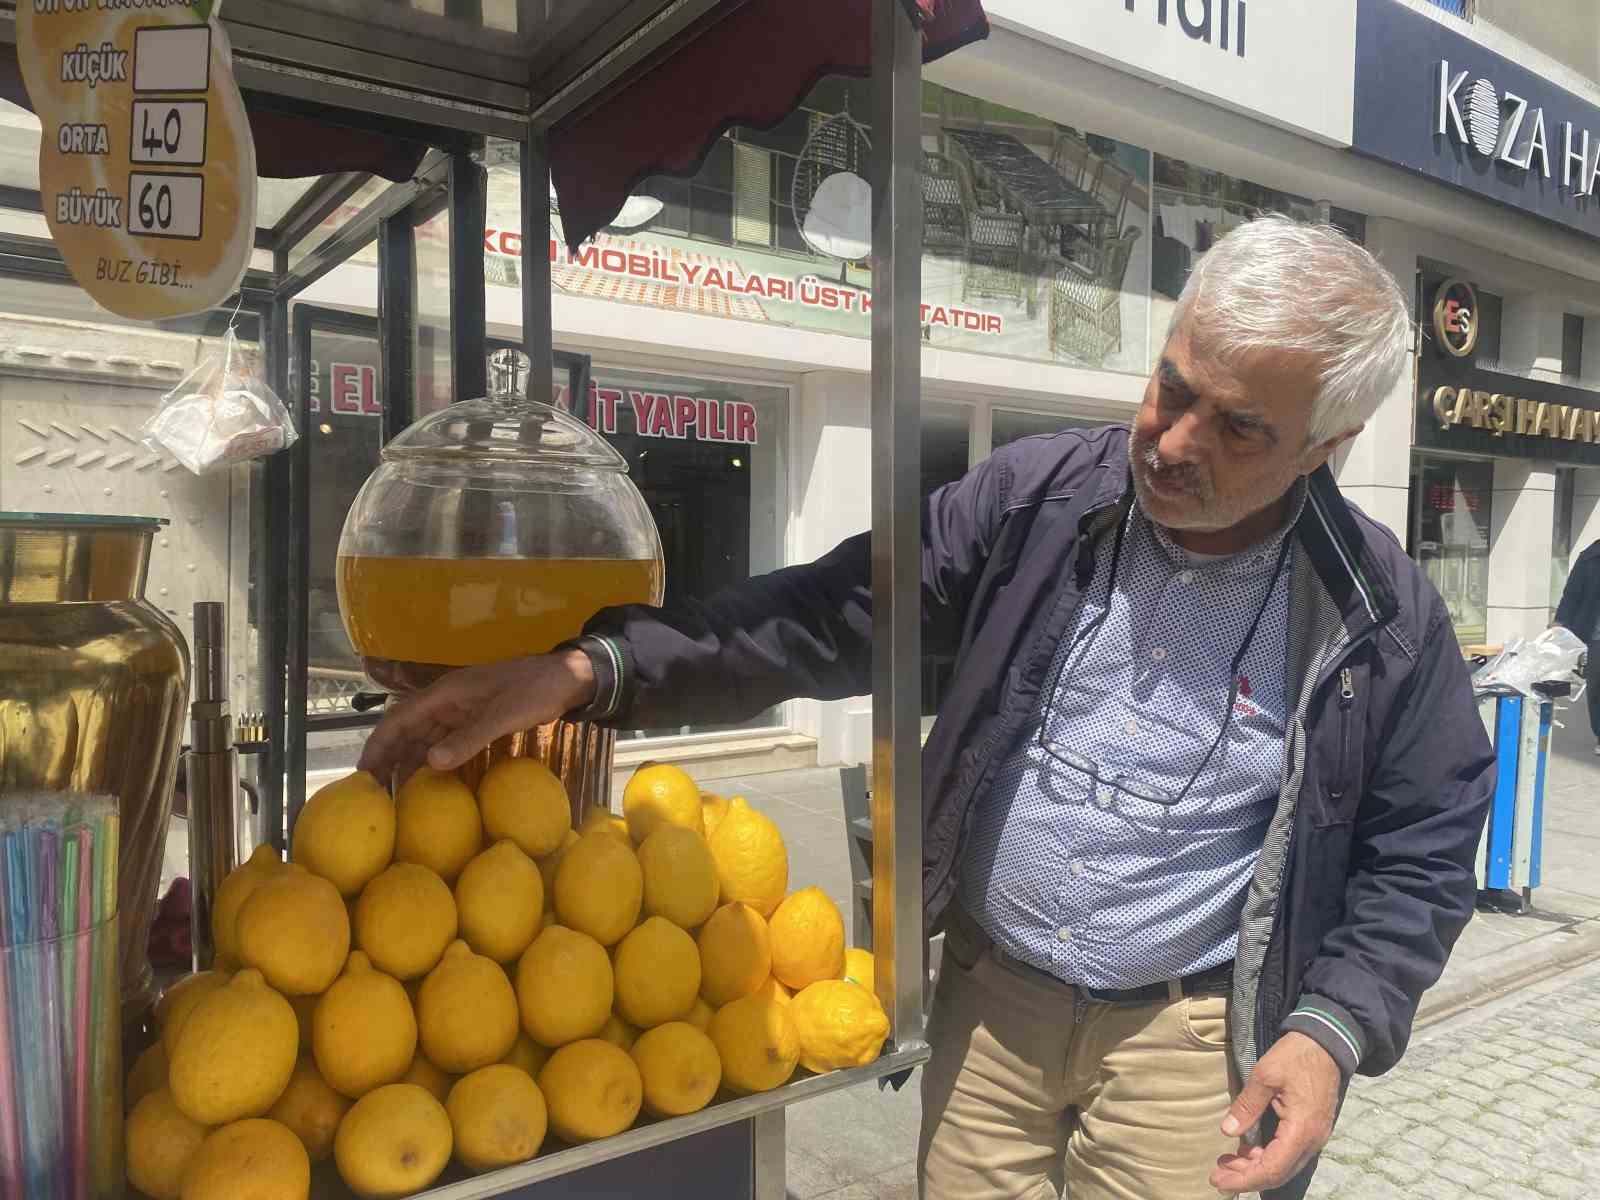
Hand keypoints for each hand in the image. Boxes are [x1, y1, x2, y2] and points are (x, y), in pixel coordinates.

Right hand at [356, 650, 596, 786]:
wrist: (567, 679)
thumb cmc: (535, 690)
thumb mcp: (503, 715)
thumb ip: (468, 738)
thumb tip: (431, 764)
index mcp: (445, 693)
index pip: (399, 718)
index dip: (378, 744)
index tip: (363, 772)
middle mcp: (446, 702)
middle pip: (406, 730)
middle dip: (387, 757)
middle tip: (373, 792)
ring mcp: (461, 712)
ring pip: (424, 738)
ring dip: (407, 761)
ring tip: (393, 793)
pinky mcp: (476, 721)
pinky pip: (445, 742)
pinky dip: (433, 761)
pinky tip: (428, 782)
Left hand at [1209, 1031, 1340, 1194]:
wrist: (1325, 1044)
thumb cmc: (1295, 1057)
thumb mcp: (1265, 1076)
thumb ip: (1247, 1106)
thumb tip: (1228, 1131)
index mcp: (1301, 1130)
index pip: (1272, 1168)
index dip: (1244, 1179)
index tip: (1218, 1180)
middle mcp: (1312, 1141)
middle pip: (1278, 1173)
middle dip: (1246, 1178)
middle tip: (1217, 1174)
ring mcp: (1314, 1137)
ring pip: (1284, 1166)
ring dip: (1255, 1168)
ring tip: (1227, 1162)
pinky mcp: (1312, 1130)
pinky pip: (1289, 1154)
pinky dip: (1267, 1157)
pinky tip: (1247, 1151)